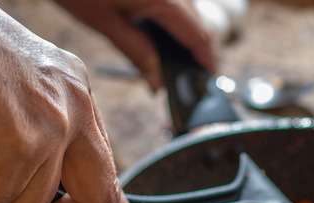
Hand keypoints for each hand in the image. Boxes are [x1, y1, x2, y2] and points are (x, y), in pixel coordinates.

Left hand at [54, 0, 217, 90]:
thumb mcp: (106, 24)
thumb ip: (137, 53)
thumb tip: (157, 83)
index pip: (198, 35)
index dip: (206, 59)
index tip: (207, 78)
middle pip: (198, 22)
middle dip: (197, 49)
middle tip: (188, 75)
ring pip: (188, 10)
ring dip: (186, 34)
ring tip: (173, 60)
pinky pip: (174, 2)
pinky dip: (173, 19)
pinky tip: (159, 35)